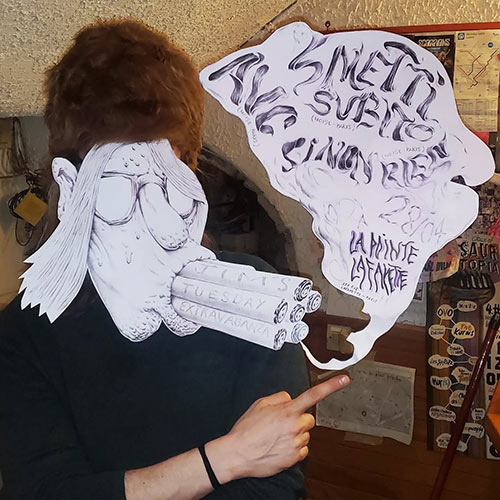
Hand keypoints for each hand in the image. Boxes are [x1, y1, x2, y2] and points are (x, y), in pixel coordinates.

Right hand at [216, 375, 348, 479]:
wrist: (238, 453)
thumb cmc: (246, 430)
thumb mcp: (259, 404)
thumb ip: (279, 397)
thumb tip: (290, 398)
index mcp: (287, 411)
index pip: (313, 394)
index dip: (331, 386)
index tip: (344, 380)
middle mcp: (295, 426)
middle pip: (309, 419)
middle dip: (299, 419)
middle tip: (283, 422)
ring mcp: (296, 443)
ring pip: (305, 434)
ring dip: (296, 433)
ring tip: (277, 436)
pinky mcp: (294, 458)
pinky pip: (303, 450)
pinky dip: (294, 447)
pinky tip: (279, 446)